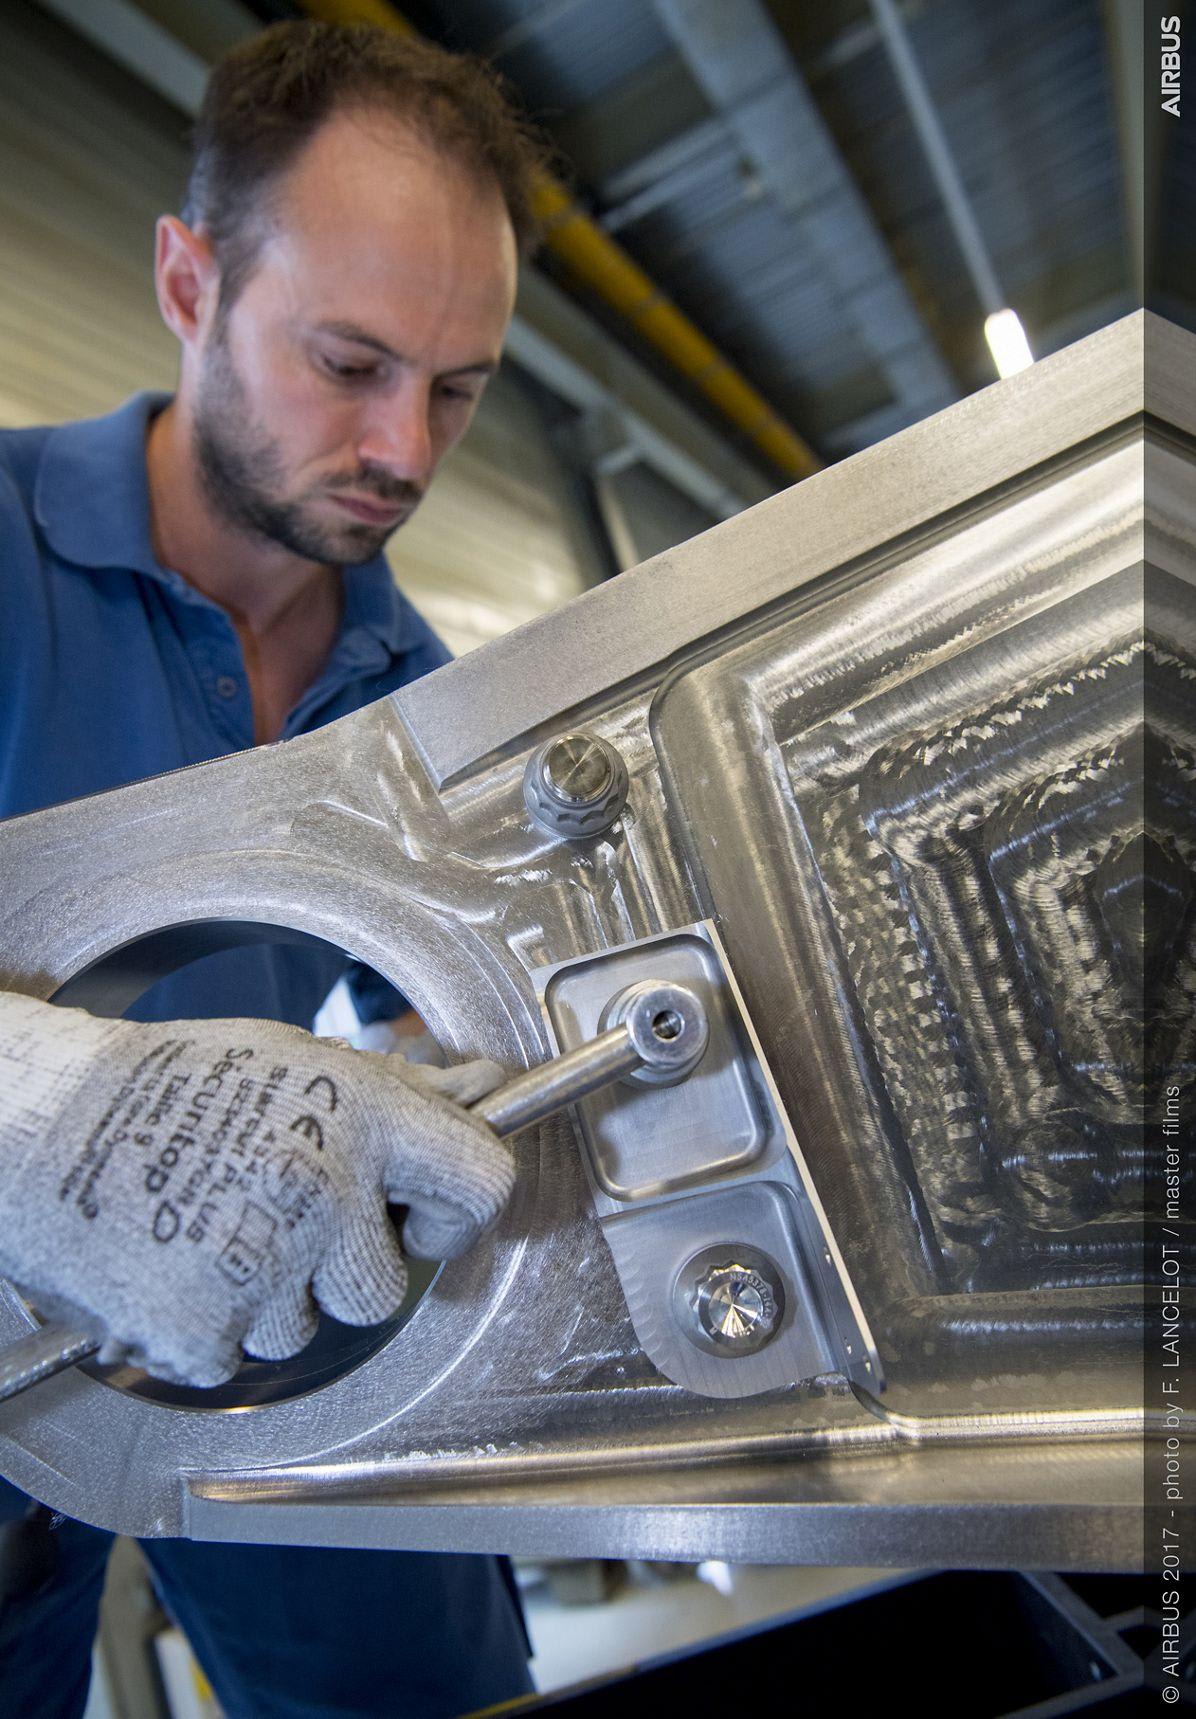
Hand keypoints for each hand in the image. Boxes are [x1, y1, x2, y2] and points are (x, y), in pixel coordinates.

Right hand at [0, 993, 512, 1385]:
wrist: (44, 1124)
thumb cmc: (171, 1080)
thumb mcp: (298, 1059)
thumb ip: (395, 1093)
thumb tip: (482, 1091)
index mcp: (362, 1114)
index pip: (484, 1181)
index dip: (462, 1211)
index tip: (429, 1220)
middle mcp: (325, 1191)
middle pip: (383, 1288)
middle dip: (340, 1267)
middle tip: (277, 1218)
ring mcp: (266, 1266)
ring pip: (306, 1328)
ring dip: (269, 1296)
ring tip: (210, 1227)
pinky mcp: (206, 1331)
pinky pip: (237, 1356)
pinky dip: (209, 1327)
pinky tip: (174, 1264)